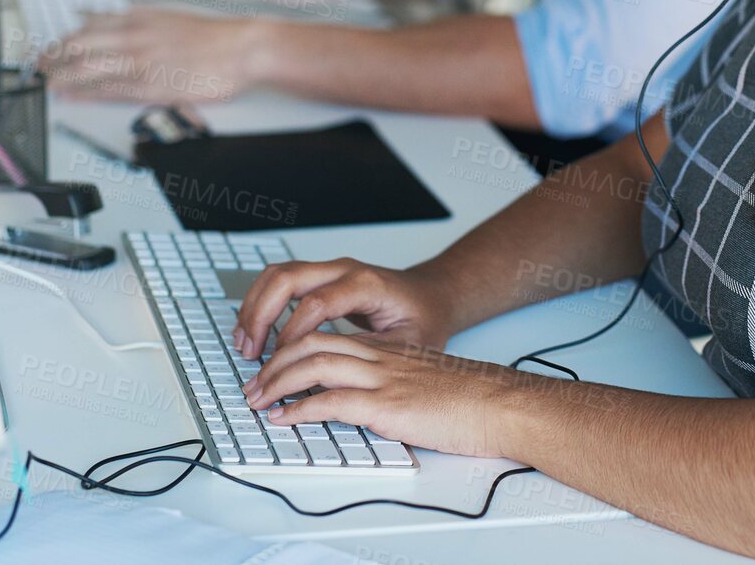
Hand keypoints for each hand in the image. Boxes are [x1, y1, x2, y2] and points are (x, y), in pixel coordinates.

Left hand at [39, 9, 263, 102]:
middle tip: (37, 67)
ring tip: (45, 83)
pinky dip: (85, 93)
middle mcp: (134, 37)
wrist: (241, 48)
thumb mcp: (166, 16)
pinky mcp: (151, 86)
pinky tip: (71, 97)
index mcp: (138, 19)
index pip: (86, 27)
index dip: (62, 40)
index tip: (48, 48)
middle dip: (52, 57)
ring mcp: (141, 62)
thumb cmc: (210, 37)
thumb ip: (135, 20)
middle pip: (79, 46)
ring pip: (88, 68)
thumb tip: (105, 21)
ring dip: (61, 76)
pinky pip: (109, 90)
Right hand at [233, 259, 455, 358]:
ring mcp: (331, 269)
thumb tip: (337, 383)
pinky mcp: (321, 276)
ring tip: (244, 344)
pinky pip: (281, 281)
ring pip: (278, 274)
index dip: (292, 333)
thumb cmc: (423, 319)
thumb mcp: (409, 345)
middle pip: (288, 277)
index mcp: (367, 285)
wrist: (432, 295)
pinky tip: (254, 331)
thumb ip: (372, 359)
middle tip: (250, 352)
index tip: (278, 363)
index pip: (317, 302)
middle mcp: (345, 270)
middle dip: (261, 315)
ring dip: (255, 307)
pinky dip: (261, 303)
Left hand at [241, 331, 534, 457]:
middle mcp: (380, 356)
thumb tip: (366, 400)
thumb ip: (394, 381)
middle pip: (312, 342)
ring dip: (277, 383)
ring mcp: (383, 377)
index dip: (292, 348)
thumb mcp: (423, 379)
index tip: (272, 368)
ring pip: (314, 365)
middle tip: (253, 384)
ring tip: (258, 400)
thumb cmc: (470, 397)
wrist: (501, 402)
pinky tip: (284, 419)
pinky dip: (299, 409)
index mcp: (388, 349)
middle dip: (274, 362)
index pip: (326, 334)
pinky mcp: (387, 405)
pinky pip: (331, 401)